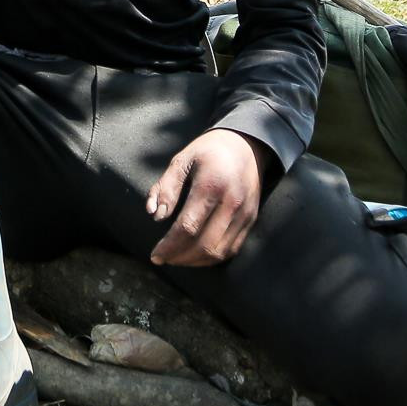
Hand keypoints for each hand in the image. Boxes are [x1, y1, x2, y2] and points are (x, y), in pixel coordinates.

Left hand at [145, 129, 270, 267]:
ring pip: (219, 252)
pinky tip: (197, 255)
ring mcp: (244, 213)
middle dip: (180, 257)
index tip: (155, 254)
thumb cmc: (209, 151)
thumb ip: (166, 187)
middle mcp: (231, 202)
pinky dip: (213, 257)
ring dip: (196, 261)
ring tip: (178, 258)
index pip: (188, 226)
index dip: (169, 246)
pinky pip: (232, 248)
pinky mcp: (251, 219)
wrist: (247, 144)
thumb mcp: (182, 159)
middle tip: (163, 258)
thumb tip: (155, 215)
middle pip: (204, 245)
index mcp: (211, 185)